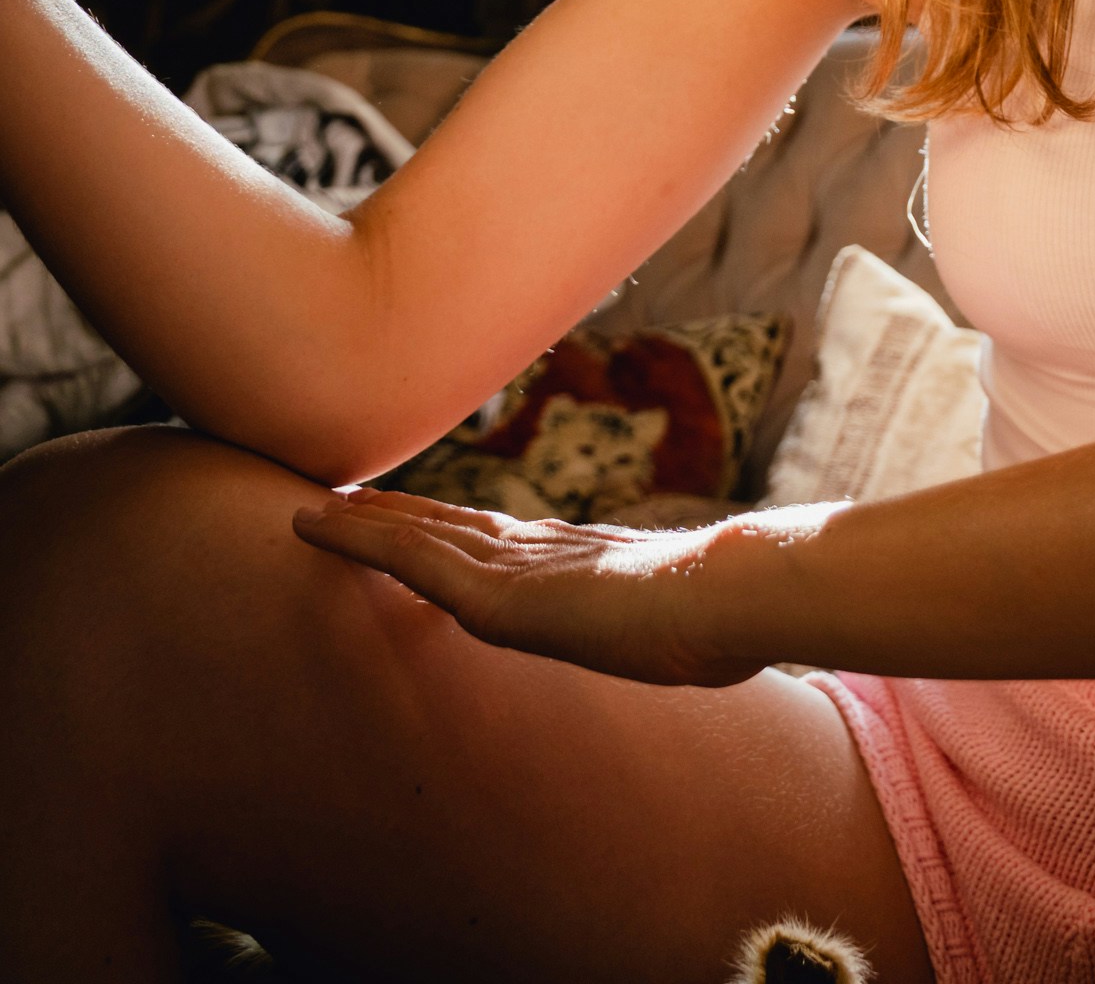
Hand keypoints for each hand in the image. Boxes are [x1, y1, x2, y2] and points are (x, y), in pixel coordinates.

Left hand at [292, 483, 804, 687]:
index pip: (502, 541)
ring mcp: (518, 570)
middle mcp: (542, 554)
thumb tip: (716, 643)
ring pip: (421, 538)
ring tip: (314, 509)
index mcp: (584, 563)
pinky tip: (318, 527)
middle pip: (454, 529)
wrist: (732, 595)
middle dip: (400, 518)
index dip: (455, 528)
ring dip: (364, 525)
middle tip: (346, 499)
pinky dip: (360, 541)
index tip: (420, 520)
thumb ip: (680, 617)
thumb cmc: (728, 612)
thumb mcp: (696, 622)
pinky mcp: (494, 594)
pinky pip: (411, 560)